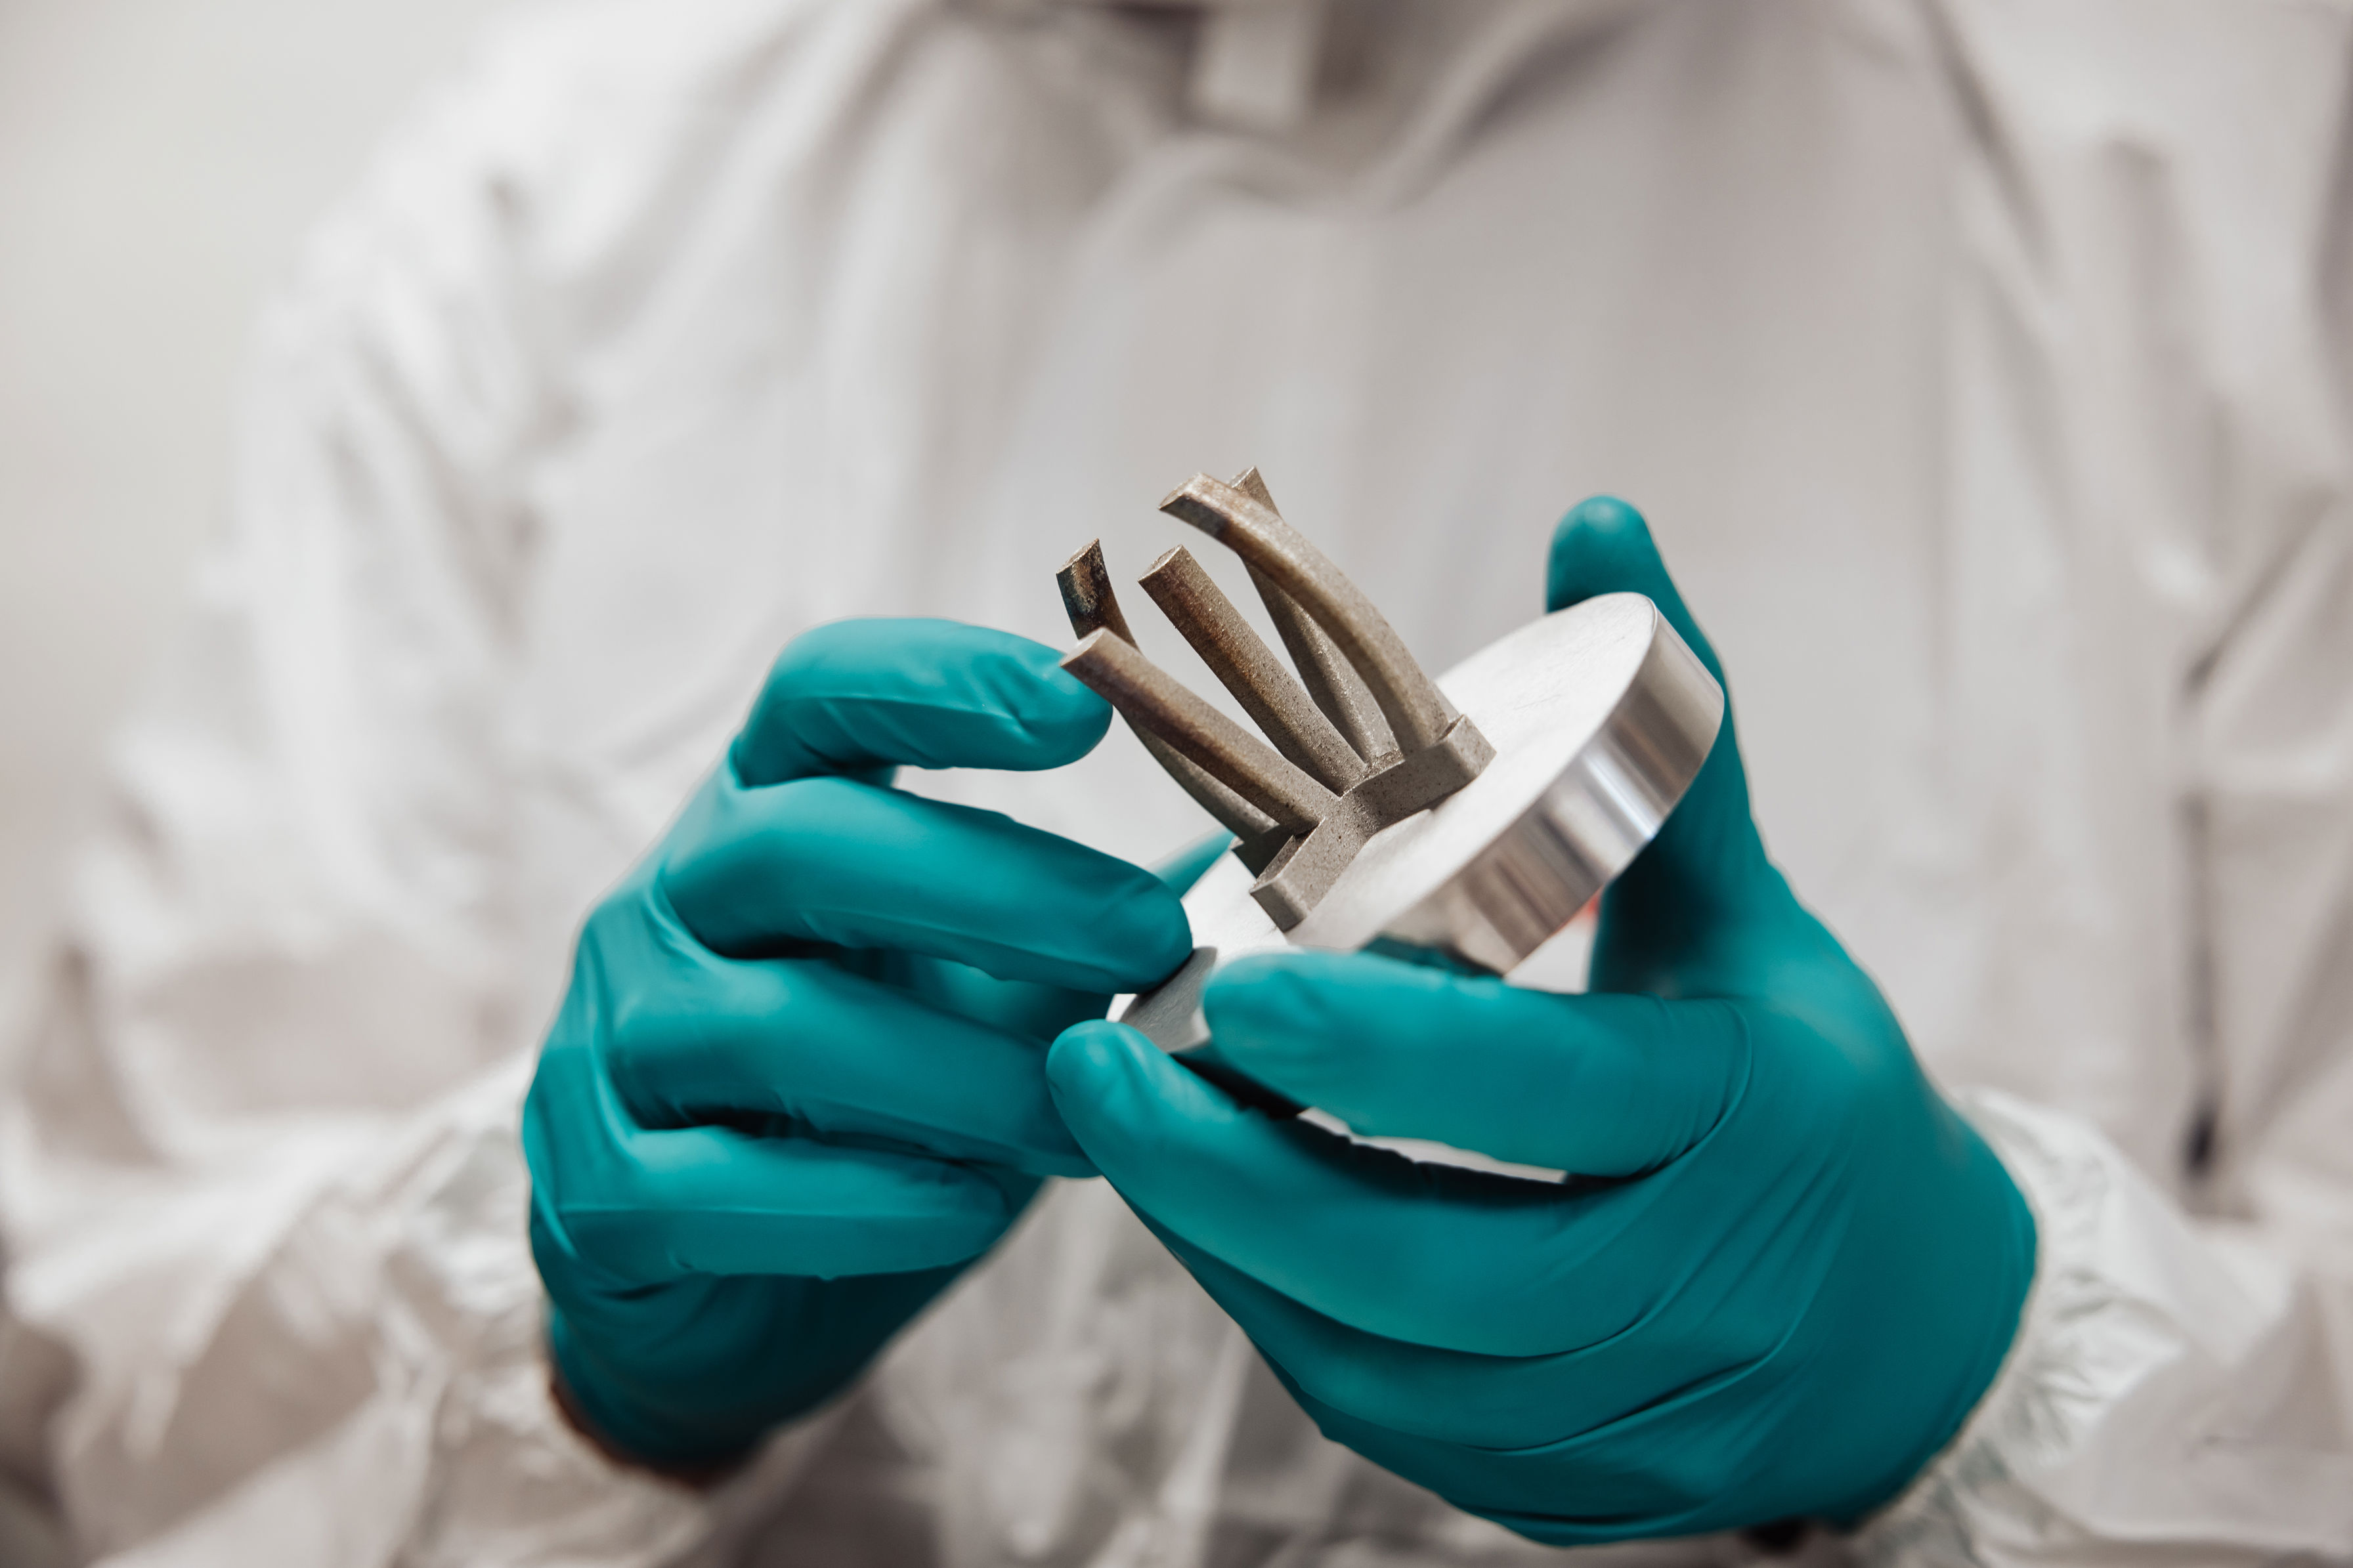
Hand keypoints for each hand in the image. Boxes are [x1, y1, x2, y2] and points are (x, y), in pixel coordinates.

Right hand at [524, 619, 1189, 1471]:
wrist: (711, 1281)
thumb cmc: (874, 1097)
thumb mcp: (972, 981)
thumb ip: (1085, 923)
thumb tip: (1283, 864)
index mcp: (763, 810)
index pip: (821, 695)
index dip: (942, 681)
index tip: (1086, 702)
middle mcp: (667, 899)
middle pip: (803, 844)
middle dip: (993, 887)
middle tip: (1150, 938)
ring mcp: (612, 1041)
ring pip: (776, 1025)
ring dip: (958, 1074)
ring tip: (1089, 1118)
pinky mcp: (593, 1190)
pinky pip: (716, 1189)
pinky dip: (864, 1201)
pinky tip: (971, 1210)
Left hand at [1044, 500, 2035, 1540]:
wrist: (1923, 1331)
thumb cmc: (1808, 1083)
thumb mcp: (1750, 911)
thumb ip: (1667, 736)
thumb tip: (1595, 520)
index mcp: (1743, 1115)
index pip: (1541, 1095)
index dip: (1373, 1052)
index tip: (1218, 985)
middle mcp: (1693, 1286)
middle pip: (1427, 1262)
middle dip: (1229, 1176)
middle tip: (1088, 1066)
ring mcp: (1635, 1416)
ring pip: (1385, 1362)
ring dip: (1231, 1250)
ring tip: (1128, 1129)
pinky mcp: (1580, 1496)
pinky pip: (1394, 1428)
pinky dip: (1287, 1327)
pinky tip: (1219, 1229)